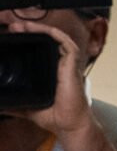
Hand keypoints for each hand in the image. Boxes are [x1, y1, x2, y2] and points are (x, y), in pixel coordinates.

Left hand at [5, 18, 92, 141]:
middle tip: (12, 28)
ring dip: (39, 28)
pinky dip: (55, 34)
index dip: (26, 41)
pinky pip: (66, 43)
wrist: (67, 124)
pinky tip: (42, 29)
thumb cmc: (54, 116)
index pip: (38, 50)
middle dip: (29, 31)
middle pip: (46, 41)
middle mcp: (59, 66)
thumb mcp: (26, 107)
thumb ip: (13, 104)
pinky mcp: (72, 66)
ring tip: (22, 25)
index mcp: (49, 73)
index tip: (10, 37)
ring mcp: (67, 65)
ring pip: (55, 38)